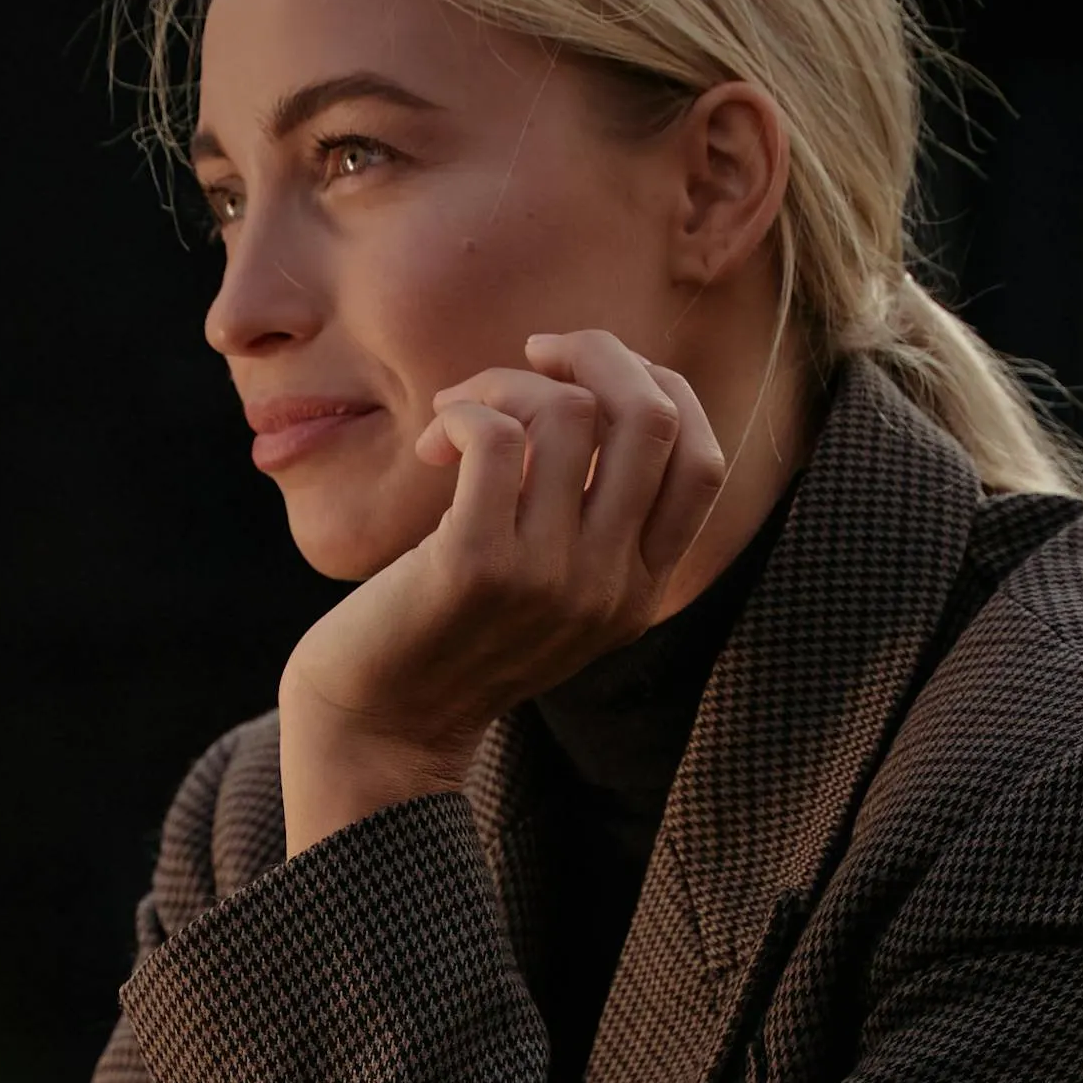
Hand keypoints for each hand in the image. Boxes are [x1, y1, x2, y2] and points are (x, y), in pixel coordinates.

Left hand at [278, 329, 728, 853]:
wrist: (380, 730)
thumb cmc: (454, 640)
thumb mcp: (551, 590)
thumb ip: (591, 519)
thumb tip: (589, 391)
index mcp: (642, 591)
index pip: (702, 460)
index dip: (657, 388)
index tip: (588, 375)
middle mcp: (610, 587)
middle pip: (651, 416)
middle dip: (596, 352)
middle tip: (533, 355)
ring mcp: (548, 579)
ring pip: (569, 413)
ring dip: (505, 385)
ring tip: (459, 416)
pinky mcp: (476, 566)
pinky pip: (495, 437)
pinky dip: (464, 413)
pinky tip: (434, 445)